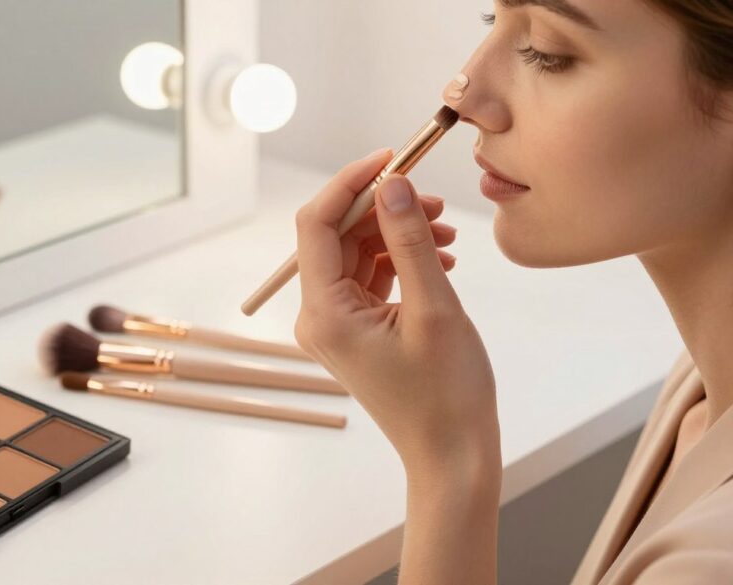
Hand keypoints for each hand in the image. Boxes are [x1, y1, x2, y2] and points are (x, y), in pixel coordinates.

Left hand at [293, 148, 499, 474]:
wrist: (452, 454)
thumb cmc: (446, 395)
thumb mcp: (435, 308)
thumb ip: (410, 241)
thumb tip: (394, 184)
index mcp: (324, 313)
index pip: (316, 225)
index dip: (350, 183)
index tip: (392, 158)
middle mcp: (318, 317)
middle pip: (337, 236)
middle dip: (384, 209)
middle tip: (434, 200)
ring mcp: (335, 325)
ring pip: (356, 254)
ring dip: (397, 234)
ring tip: (447, 234)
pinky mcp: (356, 329)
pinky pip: (369, 277)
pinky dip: (401, 261)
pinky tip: (440, 260)